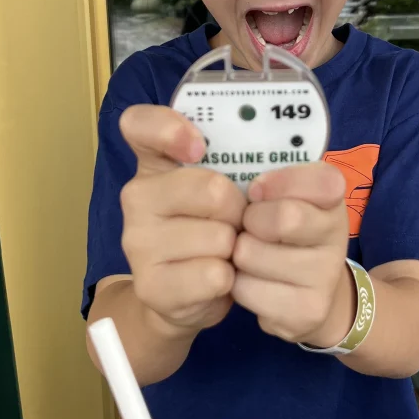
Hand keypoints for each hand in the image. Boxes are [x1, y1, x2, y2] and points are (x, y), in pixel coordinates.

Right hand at [119, 106, 245, 336]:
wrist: (191, 294)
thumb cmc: (215, 225)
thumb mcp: (226, 185)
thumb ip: (238, 158)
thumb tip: (282, 150)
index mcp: (155, 161)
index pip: (140, 124)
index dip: (170, 129)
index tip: (198, 148)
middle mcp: (137, 196)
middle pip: (211, 189)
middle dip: (238, 209)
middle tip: (235, 220)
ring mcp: (138, 241)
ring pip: (218, 237)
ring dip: (236, 247)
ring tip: (225, 251)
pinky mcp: (151, 284)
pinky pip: (213, 274)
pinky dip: (228, 279)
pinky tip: (218, 277)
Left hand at [231, 162, 352, 346]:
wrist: (318, 293)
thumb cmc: (288, 233)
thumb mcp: (288, 197)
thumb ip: (273, 181)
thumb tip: (253, 189)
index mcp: (333, 199)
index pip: (321, 180)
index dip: (280, 182)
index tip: (258, 191)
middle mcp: (338, 236)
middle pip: (285, 217)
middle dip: (250, 220)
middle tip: (248, 227)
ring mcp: (325, 277)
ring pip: (253, 255)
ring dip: (238, 254)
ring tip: (250, 255)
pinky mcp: (307, 312)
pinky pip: (247, 290)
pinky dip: (239, 285)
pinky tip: (254, 282)